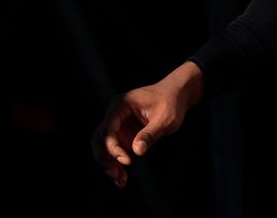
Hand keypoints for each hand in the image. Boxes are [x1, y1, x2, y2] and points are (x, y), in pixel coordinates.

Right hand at [91, 61, 203, 187]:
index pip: (108, 129)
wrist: (177, 95)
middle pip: (100, 139)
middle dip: (105, 158)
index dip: (113, 148)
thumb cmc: (171, 102)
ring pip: (104, 148)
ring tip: (120, 180)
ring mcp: (118, 125)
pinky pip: (114, 151)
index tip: (127, 161)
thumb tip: (137, 151)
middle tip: (116, 174)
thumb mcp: (165, 118)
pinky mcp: (124, 134)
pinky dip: (116, 164)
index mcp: (120, 104)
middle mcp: (115, 115)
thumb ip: (150, 134)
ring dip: (109, 164)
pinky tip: (122, 178)